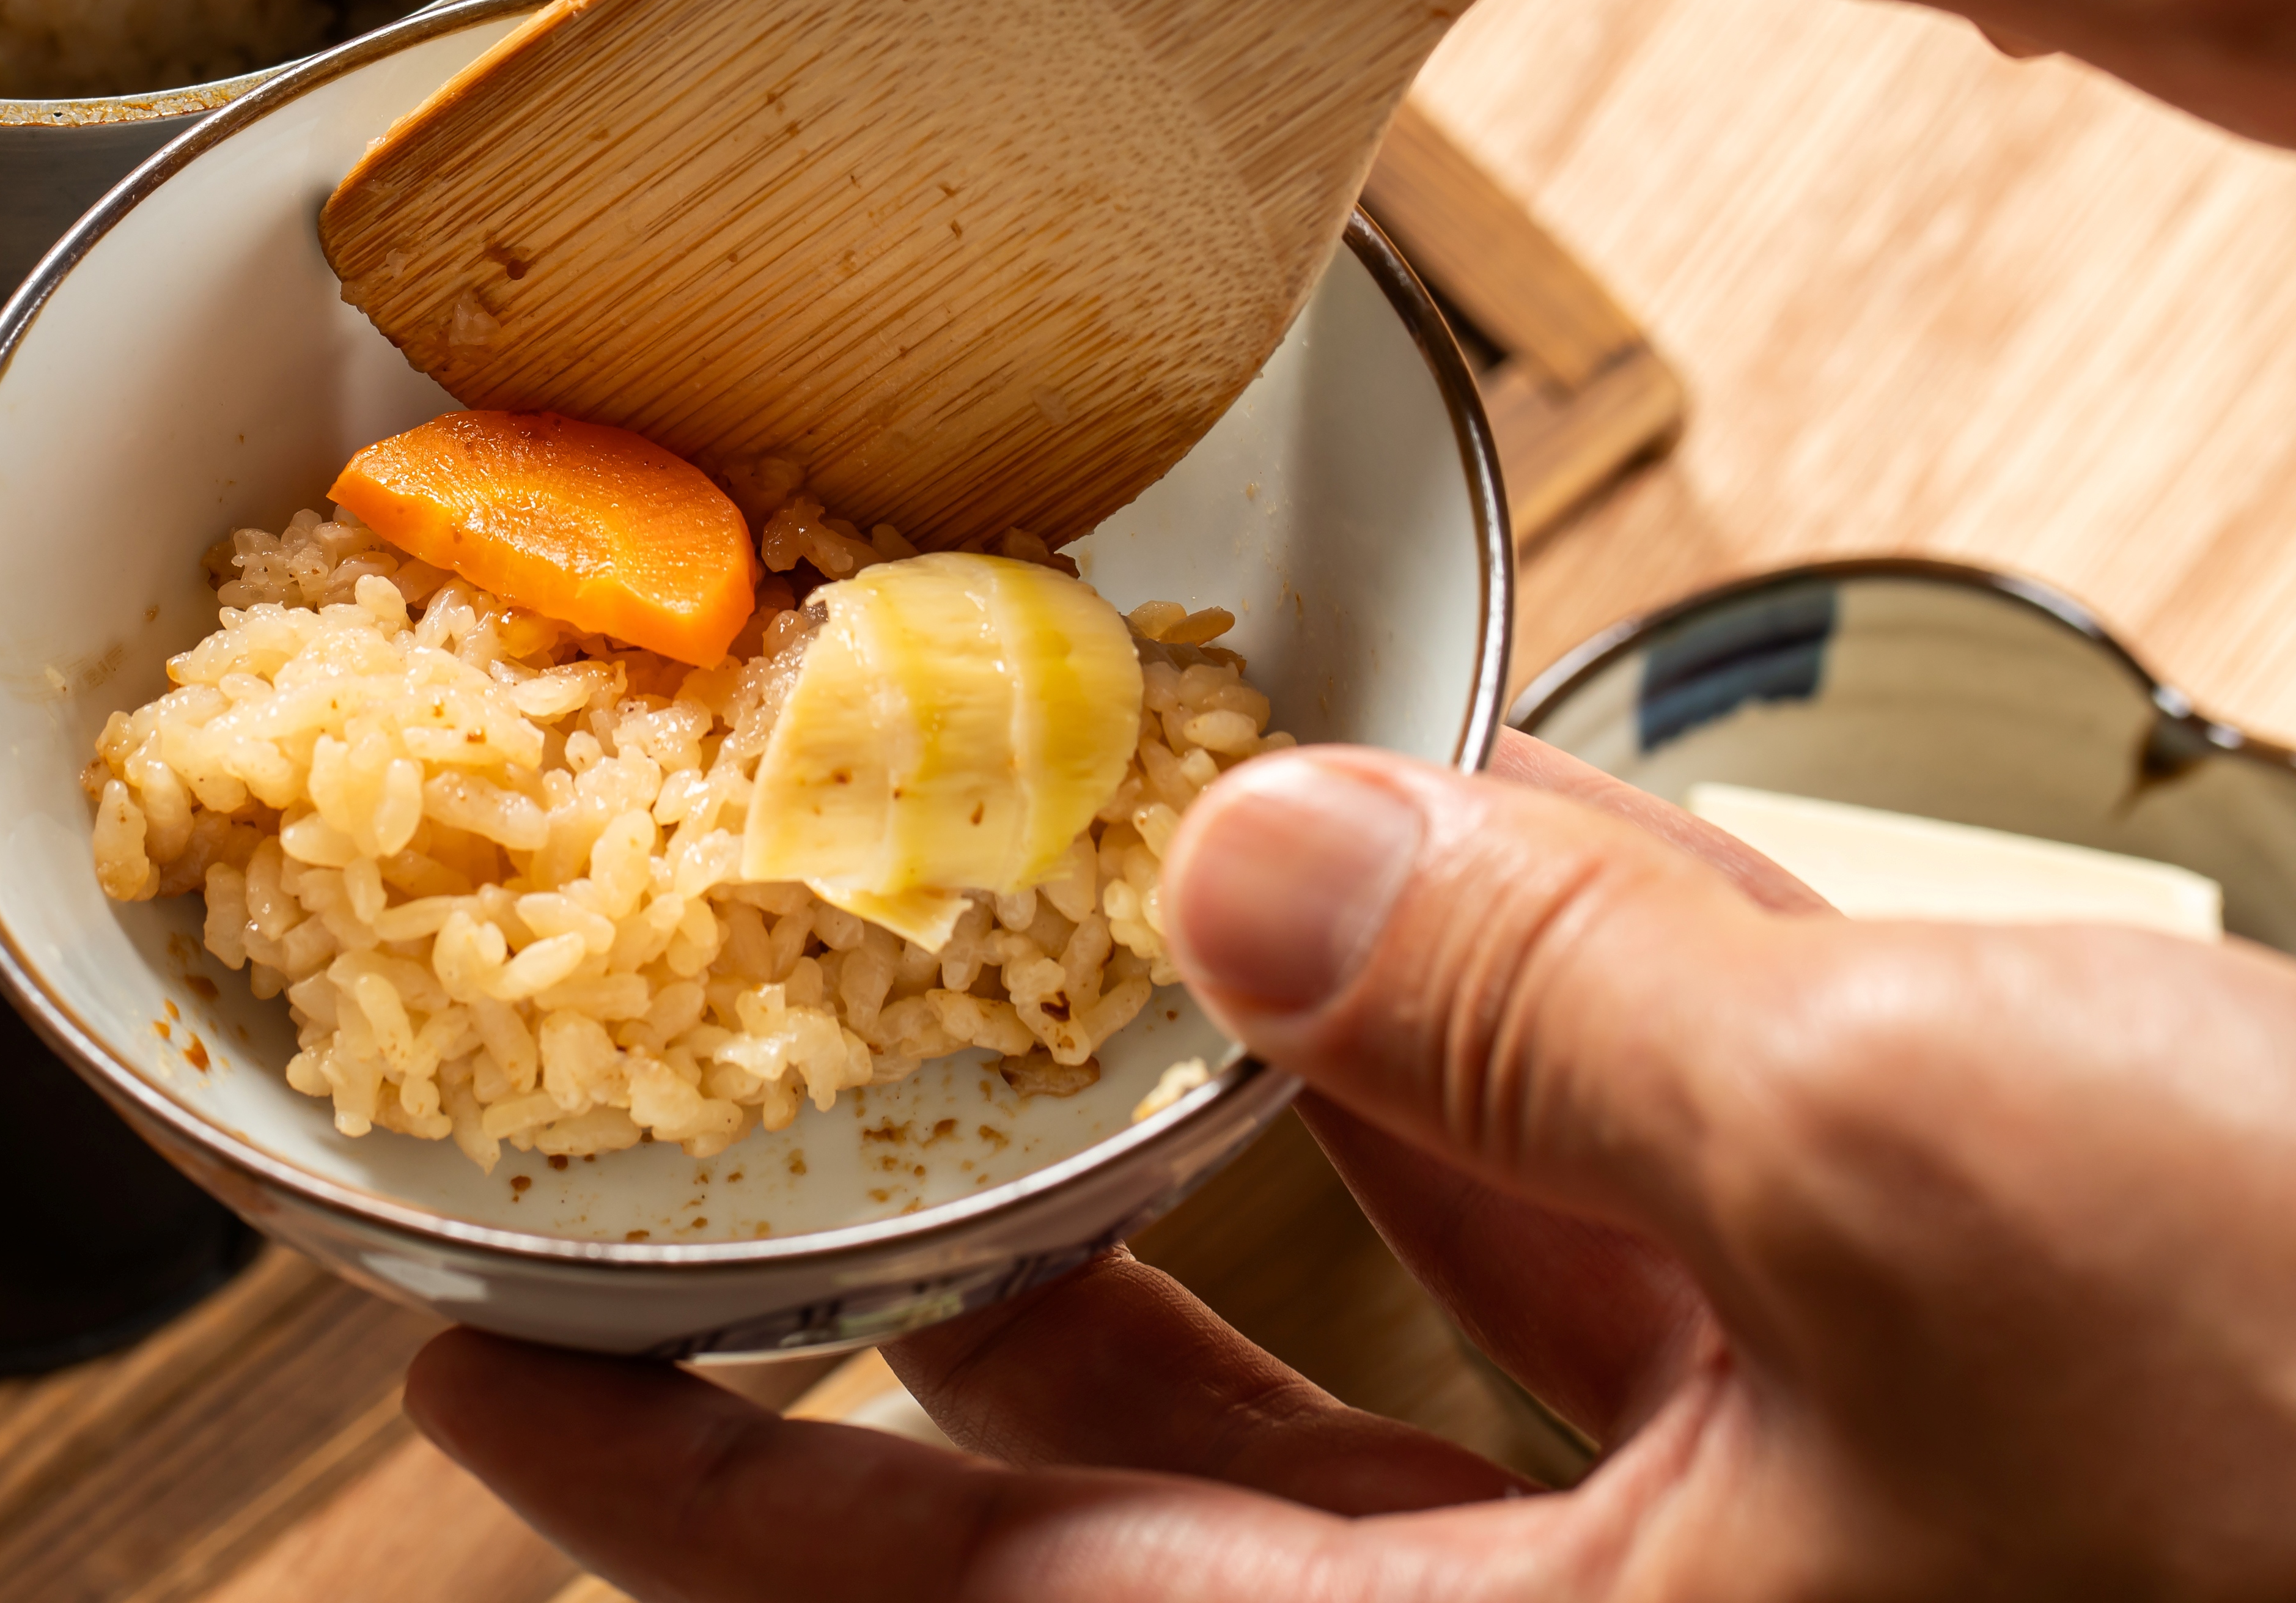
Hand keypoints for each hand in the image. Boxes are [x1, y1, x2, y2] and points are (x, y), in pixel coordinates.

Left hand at [403, 732, 2295, 1598]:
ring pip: (1400, 1336)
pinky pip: (1650, 1264)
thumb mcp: (1946, 1191)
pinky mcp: (1939, 1440)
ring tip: (1111, 876)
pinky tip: (1489, 866)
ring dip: (1276, 1103)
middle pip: (1133, 1465)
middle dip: (983, 1223)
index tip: (453, 1333)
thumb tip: (1278, 866)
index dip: (659, 1479)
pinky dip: (1560, 1071)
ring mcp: (1778, 1557)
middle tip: (788, 1014)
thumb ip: (1555, 1005)